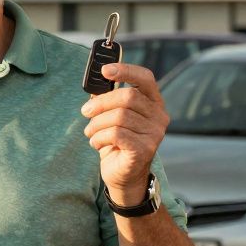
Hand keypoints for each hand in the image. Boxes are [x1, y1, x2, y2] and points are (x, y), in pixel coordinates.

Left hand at [81, 63, 168, 205]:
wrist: (123, 175)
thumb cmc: (117, 142)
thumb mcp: (112, 116)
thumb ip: (107, 98)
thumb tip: (95, 82)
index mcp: (153, 102)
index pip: (145, 78)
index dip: (125, 70)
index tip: (105, 71)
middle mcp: (159, 116)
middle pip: (127, 97)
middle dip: (100, 104)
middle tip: (86, 112)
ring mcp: (155, 133)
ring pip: (119, 117)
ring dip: (97, 125)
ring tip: (91, 133)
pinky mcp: (145, 149)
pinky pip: (116, 134)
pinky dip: (99, 137)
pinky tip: (96, 144)